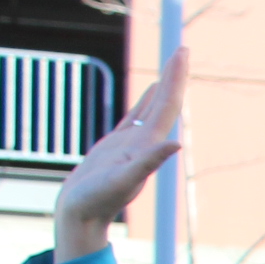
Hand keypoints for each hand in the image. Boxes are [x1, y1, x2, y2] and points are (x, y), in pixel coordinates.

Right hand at [54, 50, 185, 263]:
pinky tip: (152, 91)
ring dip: (165, 85)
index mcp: (149, 145)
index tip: (182, 51)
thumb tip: (176, 143)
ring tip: (174, 64)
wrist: (81, 216)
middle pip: (165, 101)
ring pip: (153, 106)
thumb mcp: (123, 180)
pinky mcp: (118, 146)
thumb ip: (149, 162)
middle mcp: (146, 141)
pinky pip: (136, 116)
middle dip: (174, 75)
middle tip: (182, 47)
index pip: (168, 104)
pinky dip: (146, 101)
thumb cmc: (98, 201)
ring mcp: (133, 143)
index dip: (176, 78)